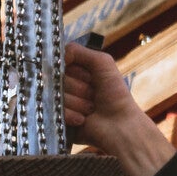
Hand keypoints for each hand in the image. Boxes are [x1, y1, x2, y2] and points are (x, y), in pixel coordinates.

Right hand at [61, 42, 175, 175]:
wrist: (120, 124)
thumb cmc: (115, 93)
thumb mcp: (102, 62)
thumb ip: (78, 51)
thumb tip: (58, 55)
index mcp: (73, 72)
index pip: (58, 63)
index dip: (73, 70)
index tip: (88, 77)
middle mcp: (64, 86)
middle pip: (56, 79)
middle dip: (78, 87)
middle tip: (93, 94)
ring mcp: (60, 104)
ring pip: (56, 96)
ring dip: (78, 102)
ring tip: (91, 108)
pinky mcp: (58, 120)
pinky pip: (56, 112)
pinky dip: (72, 115)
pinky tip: (84, 119)